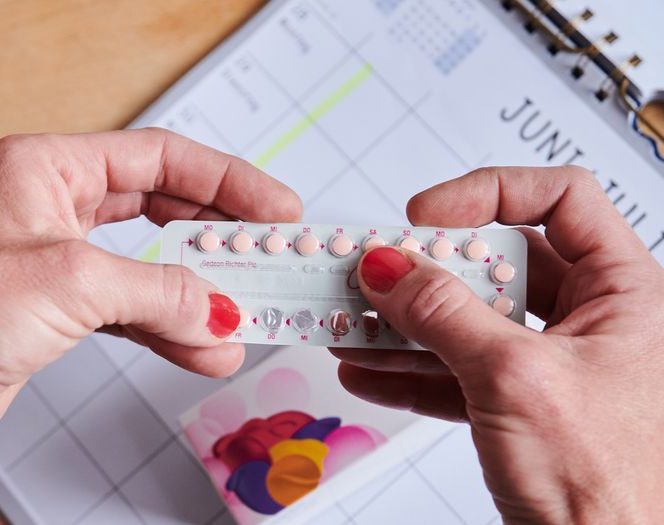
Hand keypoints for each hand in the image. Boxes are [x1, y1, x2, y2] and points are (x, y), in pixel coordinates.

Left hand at [0, 128, 301, 453]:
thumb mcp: (69, 280)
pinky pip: (136, 316)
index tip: (273, 205)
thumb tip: (219, 311)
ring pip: (154, 271)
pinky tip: (204, 350)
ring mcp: (63, 265)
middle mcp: (58, 210)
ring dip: (201, 298)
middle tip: (267, 253)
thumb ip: (158, 292)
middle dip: (219, 238)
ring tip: (244, 316)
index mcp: (51, 170)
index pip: (161, 159)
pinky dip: (173, 334)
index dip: (226, 181)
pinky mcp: (63, 315)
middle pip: (165, 211)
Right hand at [331, 166, 663, 523]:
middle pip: (496, 264)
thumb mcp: (514, 378)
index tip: (428, 215)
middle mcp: (588, 320)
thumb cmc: (609, 487)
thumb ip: (443, 315)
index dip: (489, 194)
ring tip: (355, 318)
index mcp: (623, 292)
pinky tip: (368, 368)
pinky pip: (454, 369)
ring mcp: (548, 362)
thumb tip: (389, 268)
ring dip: (405, 322)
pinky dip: (409, 369)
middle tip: (376, 269)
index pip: (561, 200)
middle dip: (428, 270)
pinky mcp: (516, 402)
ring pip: (467, 320)